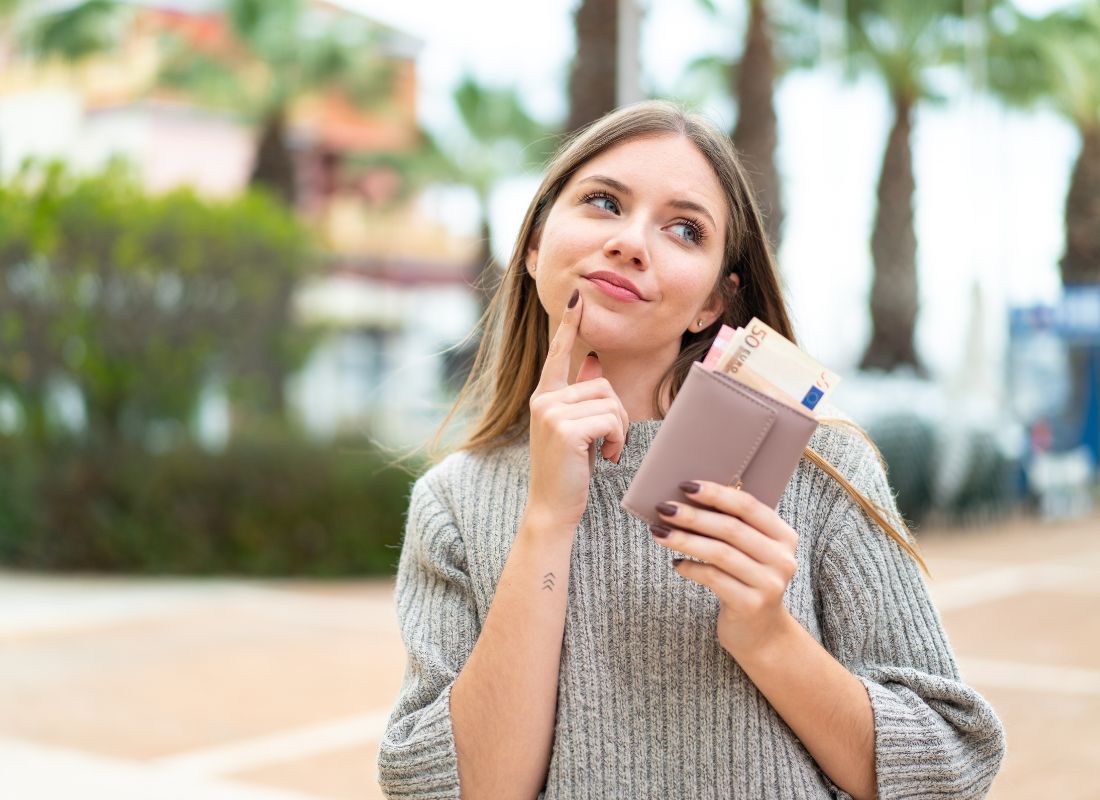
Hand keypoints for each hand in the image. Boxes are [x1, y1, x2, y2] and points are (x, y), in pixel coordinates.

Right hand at [525, 290, 629, 531]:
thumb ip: (581, 394)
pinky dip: (617, 440)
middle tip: (611, 442)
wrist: (552, 507)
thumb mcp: (576, 428)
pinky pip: (610, 419)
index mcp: (544, 397)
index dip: (569, 325)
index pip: (558, 353)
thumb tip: (592, 359)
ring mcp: (551, 413)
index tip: (577, 298)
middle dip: (618, 414)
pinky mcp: (565, 428)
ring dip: (619, 429)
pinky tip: (606, 458)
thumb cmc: (568, 471)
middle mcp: (544, 400)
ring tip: (607, 451)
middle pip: (602, 384)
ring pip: (610, 402)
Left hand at [651, 480, 799, 659]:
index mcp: (784, 536)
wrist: (761, 634)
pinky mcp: (751, 605)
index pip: (749, 506)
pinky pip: (713, 578)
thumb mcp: (751, 552)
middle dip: (693, 516)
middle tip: (664, 508)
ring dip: (685, 540)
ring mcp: (768, 584)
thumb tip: (687, 498)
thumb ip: (734, 527)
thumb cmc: (747, 581)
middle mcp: (782, 559)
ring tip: (659, 532)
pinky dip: (690, 568)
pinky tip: (676, 563)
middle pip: (731, 529)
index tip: (686, 486)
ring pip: (719, 553)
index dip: (717, 494)